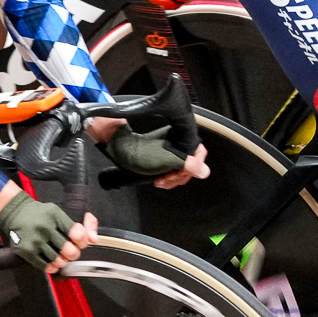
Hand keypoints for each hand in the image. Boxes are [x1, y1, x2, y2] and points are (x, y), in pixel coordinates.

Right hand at [0, 192, 98, 272]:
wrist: (14, 212)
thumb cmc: (40, 213)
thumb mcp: (60, 211)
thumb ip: (83, 223)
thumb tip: (94, 239)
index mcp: (55, 216)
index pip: (77, 234)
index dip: (82, 241)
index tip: (79, 242)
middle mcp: (45, 228)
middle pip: (69, 250)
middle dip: (74, 254)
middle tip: (71, 252)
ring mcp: (35, 240)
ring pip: (58, 260)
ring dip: (63, 261)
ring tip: (60, 257)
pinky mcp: (26, 251)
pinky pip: (45, 265)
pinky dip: (52, 267)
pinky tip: (52, 262)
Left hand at [86, 117, 210, 188]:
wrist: (113, 146)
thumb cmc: (133, 148)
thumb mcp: (162, 157)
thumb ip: (186, 163)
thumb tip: (205, 171)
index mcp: (178, 135)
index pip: (198, 150)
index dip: (194, 163)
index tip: (181, 171)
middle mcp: (176, 140)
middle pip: (192, 162)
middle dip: (181, 174)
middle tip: (167, 178)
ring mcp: (168, 150)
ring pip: (182, 169)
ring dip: (174, 179)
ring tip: (161, 181)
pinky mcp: (161, 159)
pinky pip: (172, 172)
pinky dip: (168, 179)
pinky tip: (159, 181)